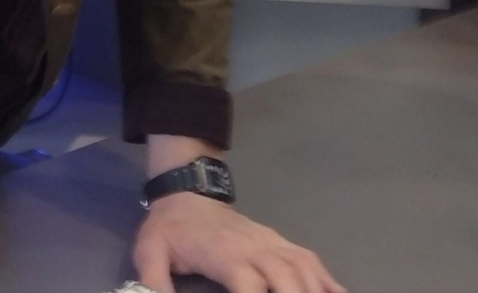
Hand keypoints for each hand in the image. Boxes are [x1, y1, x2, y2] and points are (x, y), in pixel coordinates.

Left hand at [133, 193, 345, 292]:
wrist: (187, 194)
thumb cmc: (171, 229)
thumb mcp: (150, 251)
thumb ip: (153, 281)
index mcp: (224, 254)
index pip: (249, 284)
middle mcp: (256, 247)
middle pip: (288, 279)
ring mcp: (273, 243)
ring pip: (306, 270)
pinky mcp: (282, 242)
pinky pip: (312, 261)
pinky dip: (327, 282)